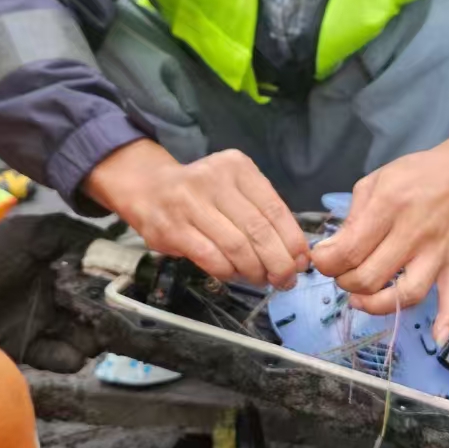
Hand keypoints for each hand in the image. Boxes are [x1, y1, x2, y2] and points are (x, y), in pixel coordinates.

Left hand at [0, 213, 108, 371]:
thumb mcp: (32, 233)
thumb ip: (72, 235)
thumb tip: (111, 245)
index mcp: (60, 269)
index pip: (101, 281)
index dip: (117, 286)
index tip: (126, 290)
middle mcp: (56, 297)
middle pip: (99, 313)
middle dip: (110, 317)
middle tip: (112, 318)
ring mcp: (43, 324)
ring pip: (86, 339)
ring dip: (94, 340)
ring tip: (93, 336)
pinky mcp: (27, 348)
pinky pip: (61, 359)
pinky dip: (70, 358)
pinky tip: (71, 351)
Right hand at [84, 140, 308, 288]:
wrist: (147, 188)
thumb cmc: (201, 194)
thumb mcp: (233, 188)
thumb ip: (262, 214)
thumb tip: (297, 254)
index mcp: (237, 167)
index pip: (275, 209)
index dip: (293, 241)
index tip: (301, 262)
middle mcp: (214, 179)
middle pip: (258, 231)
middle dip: (278, 263)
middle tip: (285, 280)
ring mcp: (189, 203)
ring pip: (237, 248)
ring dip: (254, 271)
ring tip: (261, 279)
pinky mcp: (172, 229)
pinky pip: (211, 259)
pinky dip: (228, 273)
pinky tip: (234, 275)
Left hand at [308, 128, 448, 343]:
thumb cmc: (416, 175)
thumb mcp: (375, 182)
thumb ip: (352, 217)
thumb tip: (331, 250)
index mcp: (389, 207)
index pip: (349, 249)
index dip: (326, 262)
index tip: (321, 259)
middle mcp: (413, 233)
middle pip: (371, 277)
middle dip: (345, 282)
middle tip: (342, 274)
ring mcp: (437, 253)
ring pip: (406, 294)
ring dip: (377, 306)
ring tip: (360, 300)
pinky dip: (447, 320)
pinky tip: (436, 337)